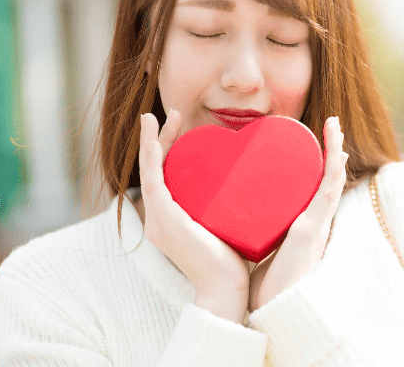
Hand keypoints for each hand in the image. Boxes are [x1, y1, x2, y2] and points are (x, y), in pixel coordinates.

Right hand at [139, 110, 248, 322]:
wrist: (228, 290)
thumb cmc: (235, 262)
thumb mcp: (230, 226)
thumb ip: (235, 208)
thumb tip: (253, 187)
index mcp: (171, 219)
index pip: (165, 175)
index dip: (168, 147)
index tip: (183, 122)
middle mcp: (159, 219)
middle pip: (154, 169)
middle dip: (158, 137)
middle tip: (173, 112)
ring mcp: (159, 221)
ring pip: (150, 171)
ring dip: (152, 141)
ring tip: (163, 116)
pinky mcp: (165, 222)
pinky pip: (153, 185)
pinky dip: (151, 161)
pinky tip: (154, 140)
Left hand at [248, 116, 347, 310]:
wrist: (272, 307)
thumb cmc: (263, 285)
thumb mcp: (256, 248)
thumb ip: (247, 235)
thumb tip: (227, 221)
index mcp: (302, 224)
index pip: (312, 188)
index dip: (315, 165)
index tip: (309, 145)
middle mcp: (314, 220)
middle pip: (326, 177)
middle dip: (330, 149)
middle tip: (327, 125)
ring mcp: (317, 221)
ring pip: (333, 176)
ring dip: (336, 147)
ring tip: (333, 123)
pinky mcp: (314, 224)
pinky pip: (330, 187)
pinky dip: (335, 163)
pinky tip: (336, 144)